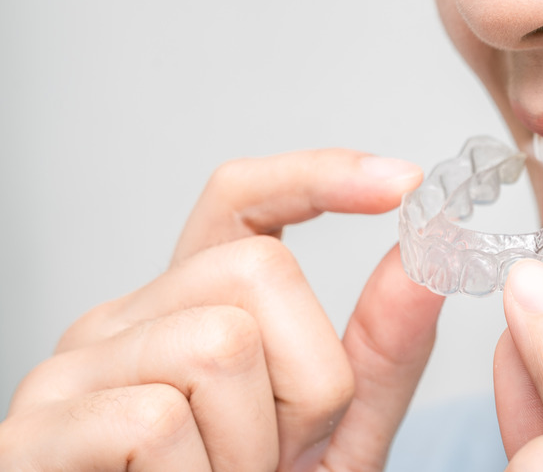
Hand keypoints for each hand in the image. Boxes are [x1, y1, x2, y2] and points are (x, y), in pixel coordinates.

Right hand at [0, 149, 444, 471]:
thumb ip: (380, 353)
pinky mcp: (35, 436)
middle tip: (274, 451)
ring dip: (254, 443)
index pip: (243, 200)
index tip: (402, 181)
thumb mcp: (335, 433)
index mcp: (191, 309)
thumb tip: (425, 258)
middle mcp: (126, 321)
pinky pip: (155, 421)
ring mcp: (72, 373)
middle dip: (307, 378)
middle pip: (259, 270)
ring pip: (219, 345)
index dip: (319, 176)